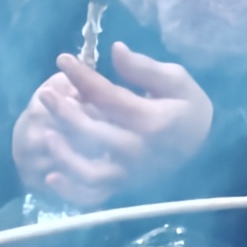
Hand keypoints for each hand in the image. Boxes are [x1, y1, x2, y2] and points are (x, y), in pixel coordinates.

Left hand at [12, 46, 211, 205]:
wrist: (201, 142)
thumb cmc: (185, 106)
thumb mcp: (175, 79)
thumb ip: (143, 68)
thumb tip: (115, 50)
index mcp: (153, 120)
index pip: (109, 97)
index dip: (82, 77)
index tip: (62, 59)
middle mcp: (138, 151)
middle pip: (93, 134)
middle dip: (64, 112)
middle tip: (45, 94)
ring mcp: (129, 173)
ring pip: (89, 171)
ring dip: (64, 154)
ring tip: (45, 132)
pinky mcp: (122, 187)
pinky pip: (94, 196)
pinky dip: (71, 192)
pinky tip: (51, 176)